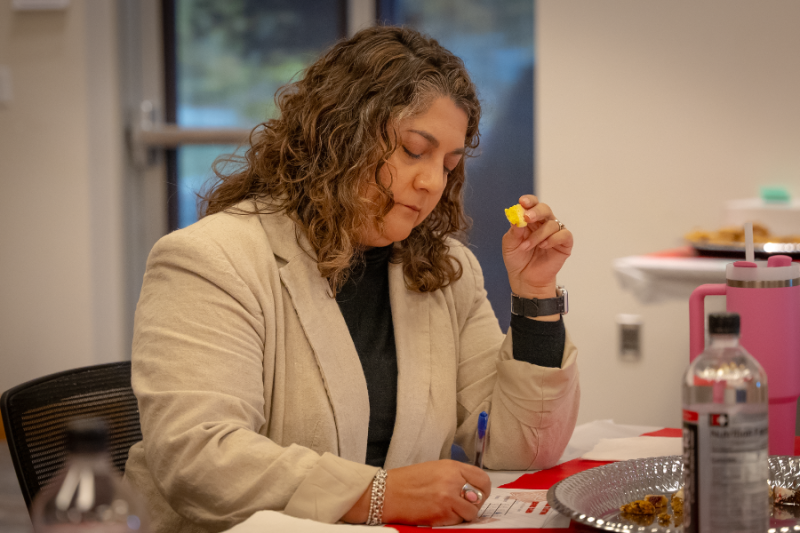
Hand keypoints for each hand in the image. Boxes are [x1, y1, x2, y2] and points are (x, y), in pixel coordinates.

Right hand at [342, 460, 490, 525]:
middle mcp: (452, 481)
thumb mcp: (435, 469)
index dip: (483, 489)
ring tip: (450, 510)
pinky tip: (440, 514)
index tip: (478, 494)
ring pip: (472, 512)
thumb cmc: (408, 481)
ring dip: (464, 514)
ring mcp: (448, 498)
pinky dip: (453, 521)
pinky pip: (458, 521)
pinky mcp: (441, 514)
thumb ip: (456, 476)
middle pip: (481, 496)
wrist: (387, 493)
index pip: (482, 479)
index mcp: (451, 467)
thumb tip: (472, 490)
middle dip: (476, 502)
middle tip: (464, 504)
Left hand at [502, 195, 572, 301]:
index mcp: (529, 221)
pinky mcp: (564, 244)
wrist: (525, 279)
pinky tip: (544, 246)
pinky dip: (553, 239)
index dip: (529, 201)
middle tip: (527, 217)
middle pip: (544, 209)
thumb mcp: (509, 245)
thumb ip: (514, 232)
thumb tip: (518, 219)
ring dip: (537, 235)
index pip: (531, 205)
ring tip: (526, 247)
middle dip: (536, 211)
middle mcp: (543, 224)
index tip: (522, 202)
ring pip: (551, 224)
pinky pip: (564, 234)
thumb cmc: (517, 260)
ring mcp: (554, 233)